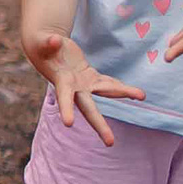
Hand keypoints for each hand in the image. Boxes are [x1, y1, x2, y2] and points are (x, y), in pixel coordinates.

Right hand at [25, 31, 144, 145]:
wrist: (45, 47)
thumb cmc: (40, 44)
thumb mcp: (42, 42)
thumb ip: (49, 43)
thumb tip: (55, 40)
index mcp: (61, 82)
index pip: (64, 98)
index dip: (66, 109)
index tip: (68, 124)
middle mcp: (74, 88)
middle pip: (88, 109)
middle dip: (99, 125)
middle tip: (110, 143)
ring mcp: (83, 84)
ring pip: (106, 91)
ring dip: (123, 93)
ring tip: (142, 95)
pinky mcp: (89, 76)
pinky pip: (107, 83)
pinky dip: (119, 86)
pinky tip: (134, 93)